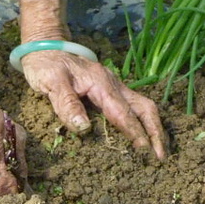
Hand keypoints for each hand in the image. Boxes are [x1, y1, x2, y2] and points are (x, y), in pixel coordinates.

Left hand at [21, 50, 166, 158]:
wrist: (44, 48)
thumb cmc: (46, 65)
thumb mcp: (51, 83)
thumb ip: (67, 103)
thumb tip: (84, 128)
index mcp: (101, 83)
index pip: (122, 112)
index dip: (134, 132)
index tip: (145, 151)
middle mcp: (112, 84)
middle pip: (143, 107)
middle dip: (155, 131)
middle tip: (161, 155)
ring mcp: (111, 86)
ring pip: (140, 106)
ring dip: (151, 126)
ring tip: (157, 148)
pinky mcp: (107, 90)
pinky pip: (130, 106)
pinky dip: (140, 121)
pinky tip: (140, 135)